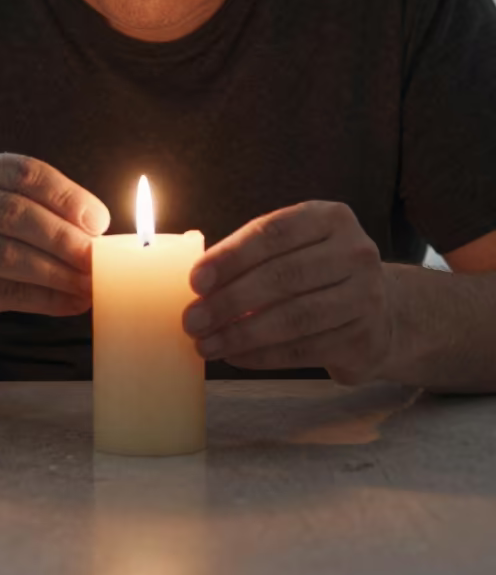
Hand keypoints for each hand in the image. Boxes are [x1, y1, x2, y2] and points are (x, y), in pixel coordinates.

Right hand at [0, 153, 109, 348]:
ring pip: (7, 254)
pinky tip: (71, 302)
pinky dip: (45, 298)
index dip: (65, 195)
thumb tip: (97, 225)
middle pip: (13, 212)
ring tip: (88, 283)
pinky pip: (4, 292)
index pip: (23, 172)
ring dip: (57, 271)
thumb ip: (48, 211)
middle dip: (62, 236)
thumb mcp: (12, 215)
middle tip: (95, 257)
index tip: (99, 220)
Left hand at [183, 201, 392, 384]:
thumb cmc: (319, 273)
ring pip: (293, 318)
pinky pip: (304, 349)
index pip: (274, 233)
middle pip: (283, 277)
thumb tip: (198, 282)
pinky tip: (235, 356)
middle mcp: (355, 252)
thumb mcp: (296, 247)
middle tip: (192, 319)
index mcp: (331, 218)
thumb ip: (254, 255)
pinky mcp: (364, 338)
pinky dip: (263, 356)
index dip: (232, 256)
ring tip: (206, 344)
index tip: (196, 280)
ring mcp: (366, 297)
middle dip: (230, 300)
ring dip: (242, 334)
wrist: (383, 312)